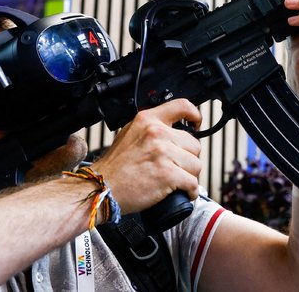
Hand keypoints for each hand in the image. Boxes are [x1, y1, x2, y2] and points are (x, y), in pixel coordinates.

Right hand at [90, 98, 201, 214]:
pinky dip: (190, 191)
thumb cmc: (114, 167)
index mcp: (148, 119)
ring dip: (189, 175)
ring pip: (196, 164)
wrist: (101, 187)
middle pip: (194, 144)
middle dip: (188, 158)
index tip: (196, 125)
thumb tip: (173, 130)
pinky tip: (183, 192)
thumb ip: (150, 128)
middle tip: (174, 167)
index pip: (182, 106)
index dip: (195, 116)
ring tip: (174, 180)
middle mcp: (157, 133)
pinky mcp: (168, 174)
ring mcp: (163, 153)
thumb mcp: (129, 133)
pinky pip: (193, 183)